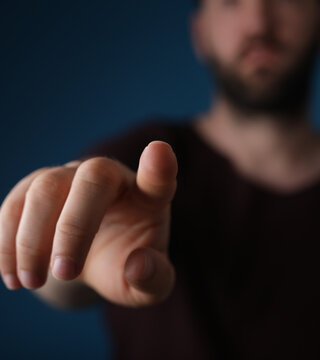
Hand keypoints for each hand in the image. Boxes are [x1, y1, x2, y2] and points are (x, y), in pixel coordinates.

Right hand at [0, 141, 177, 306]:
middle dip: (74, 227)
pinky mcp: (37, 187)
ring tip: (33, 282)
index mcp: (149, 197)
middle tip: (64, 273)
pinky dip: (8, 242)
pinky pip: (16, 204)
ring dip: (33, 239)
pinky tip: (13, 277)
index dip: (158, 166)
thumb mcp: (148, 286)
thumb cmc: (126, 267)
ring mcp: (73, 176)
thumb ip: (154, 279)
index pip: (158, 177)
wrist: (89, 262)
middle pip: (94, 178)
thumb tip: (137, 266)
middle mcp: (112, 177)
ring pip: (46, 187)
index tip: (159, 152)